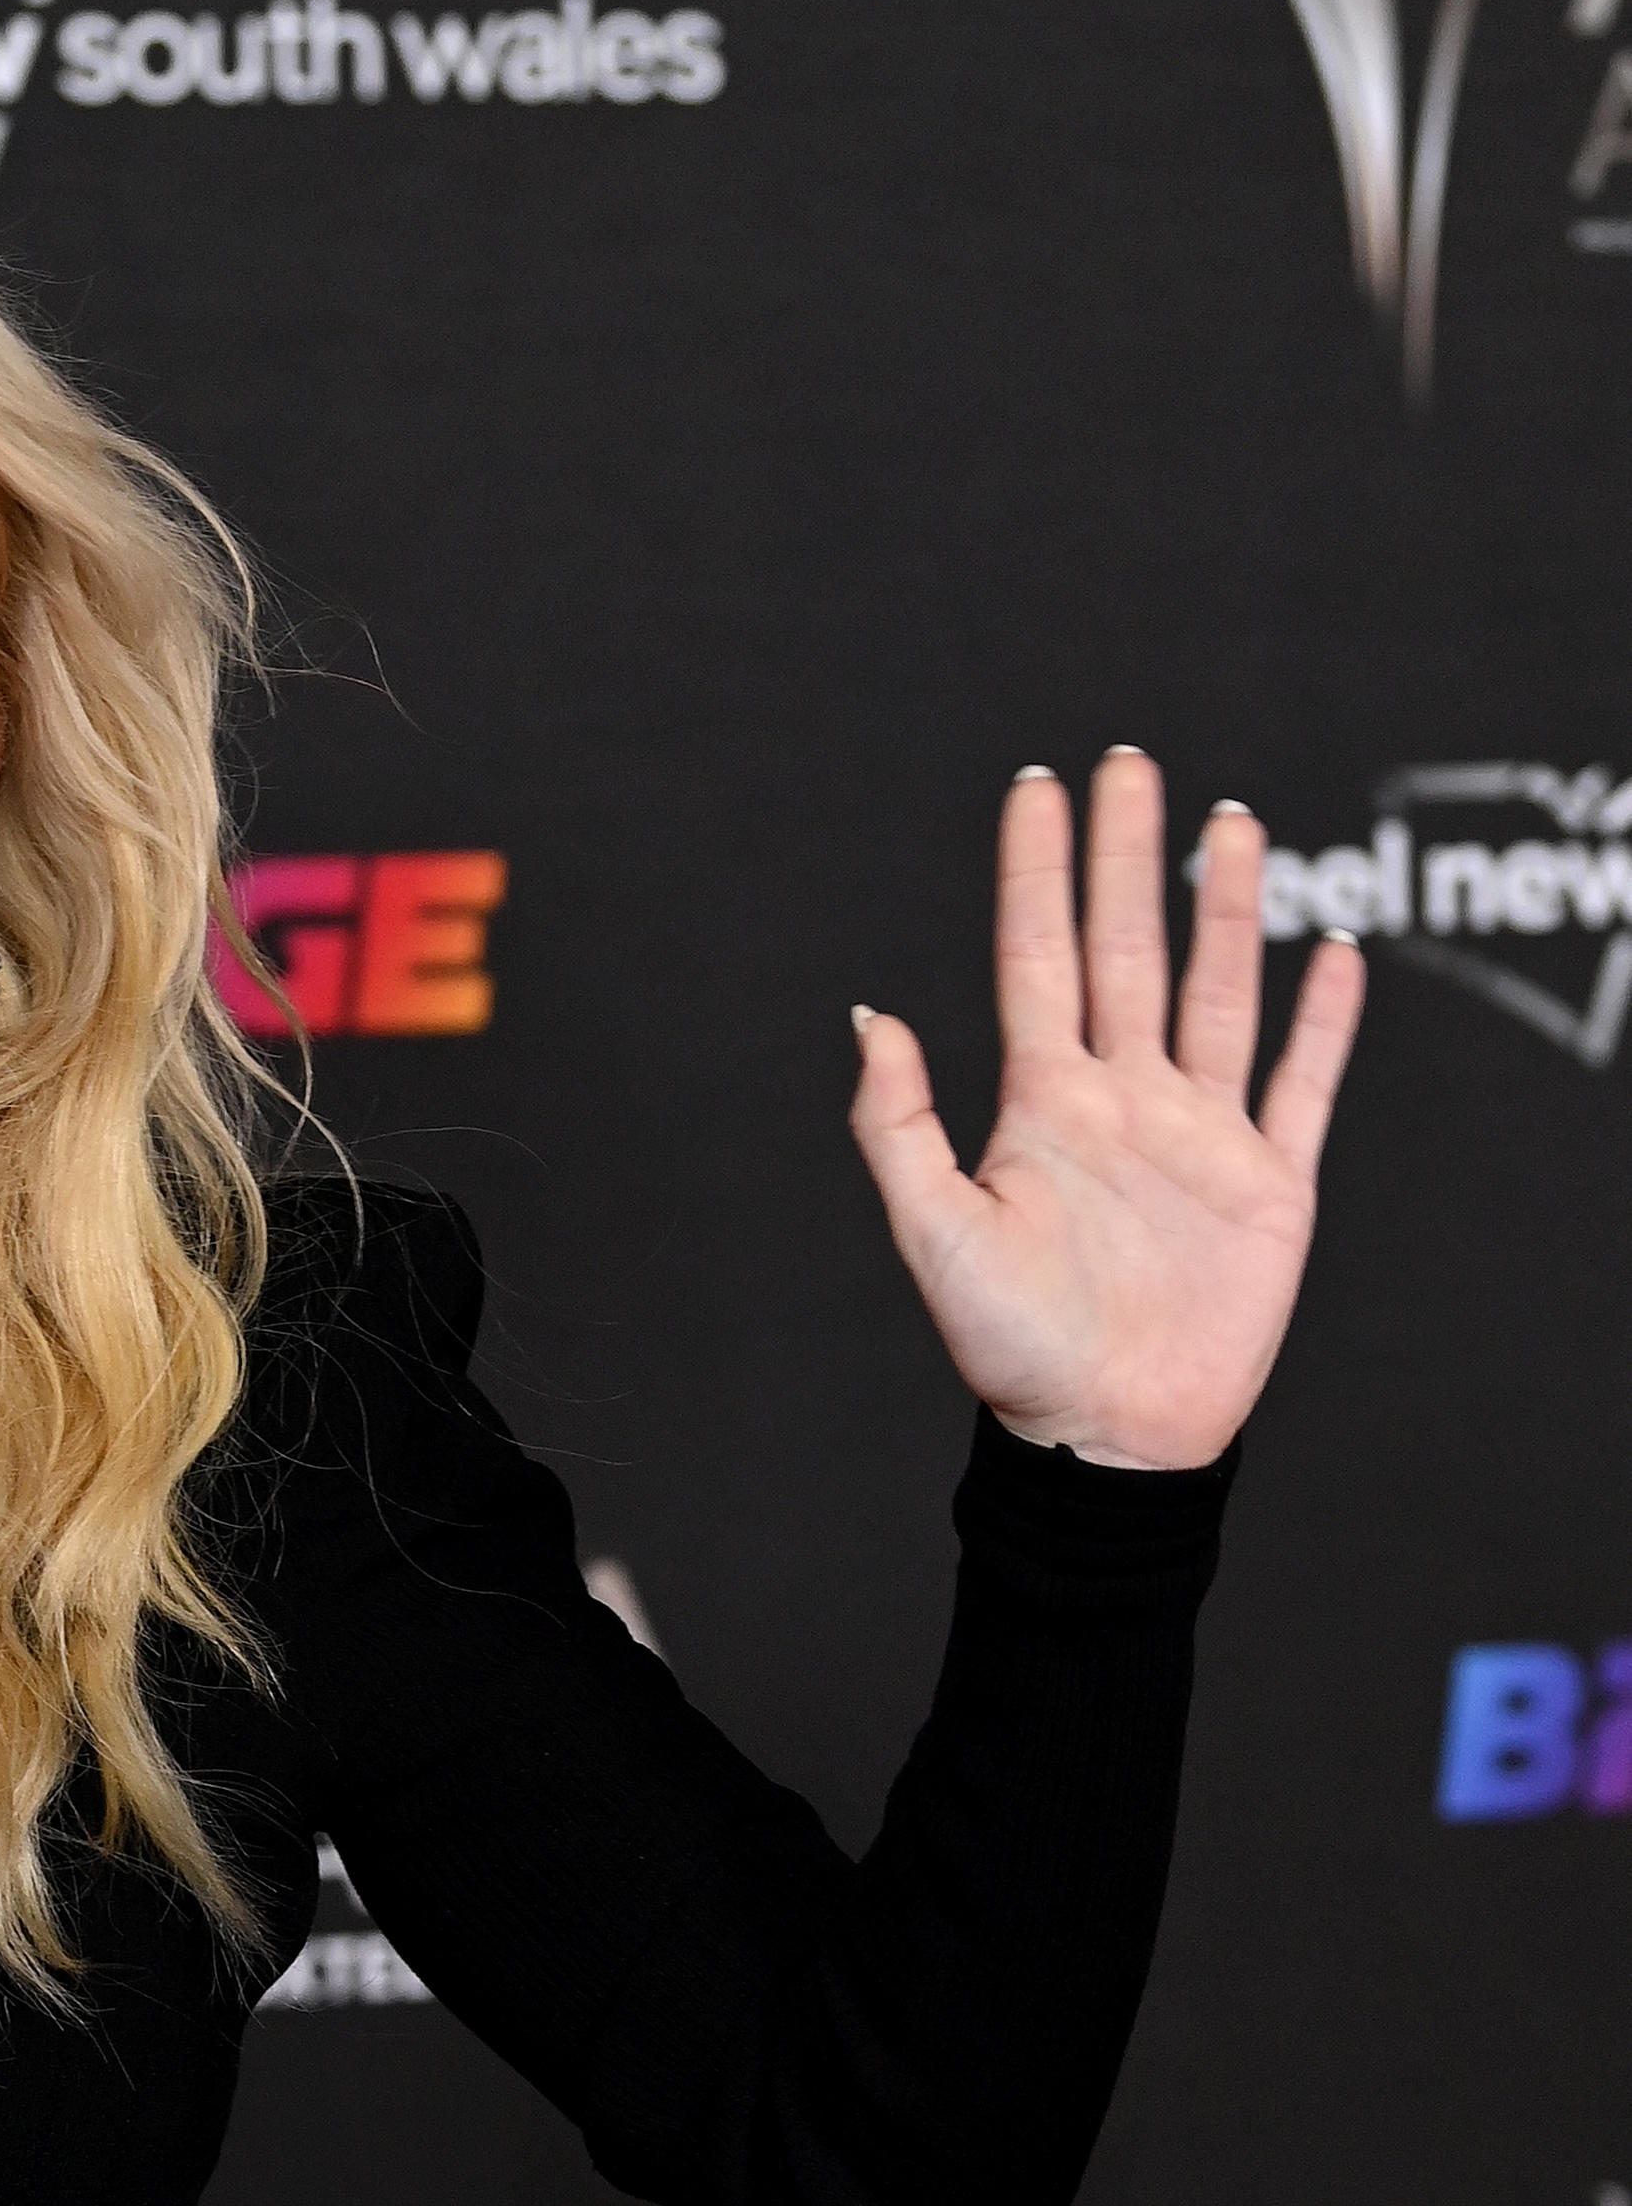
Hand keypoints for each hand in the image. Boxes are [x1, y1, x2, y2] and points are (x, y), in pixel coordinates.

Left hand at [847, 749, 1364, 1468]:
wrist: (1107, 1442)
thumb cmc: (1013, 1354)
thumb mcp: (934, 1235)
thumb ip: (900, 1126)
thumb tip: (871, 1017)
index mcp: (1044, 1108)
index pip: (1039, 959)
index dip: (1036, 873)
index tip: (1037, 788)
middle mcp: (1123, 1104)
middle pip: (1128, 950)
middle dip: (1127, 856)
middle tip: (1130, 763)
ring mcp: (1200, 1137)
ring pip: (1217, 994)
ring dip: (1228, 909)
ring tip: (1231, 822)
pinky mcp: (1269, 1184)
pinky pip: (1303, 1084)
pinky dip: (1323, 1020)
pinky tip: (1334, 952)